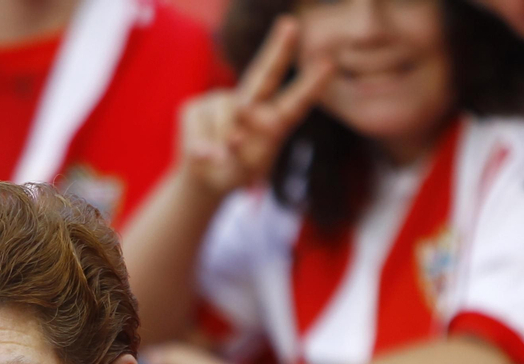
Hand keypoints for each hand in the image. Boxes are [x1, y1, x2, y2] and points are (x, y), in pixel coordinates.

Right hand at [177, 17, 333, 197]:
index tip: (328, 65)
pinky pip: (199, 128)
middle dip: (278, 50)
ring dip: (222, 144)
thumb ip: (243, 156)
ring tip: (220, 159)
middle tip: (290, 25)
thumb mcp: (245, 172)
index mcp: (272, 121)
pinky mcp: (195, 107)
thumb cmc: (232, 173)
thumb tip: (233, 137)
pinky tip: (203, 155)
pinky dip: (200, 148)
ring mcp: (222, 101)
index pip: (294, 104)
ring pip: (225, 117)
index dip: (310, 86)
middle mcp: (250, 103)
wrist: (203, 178)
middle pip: (264, 74)